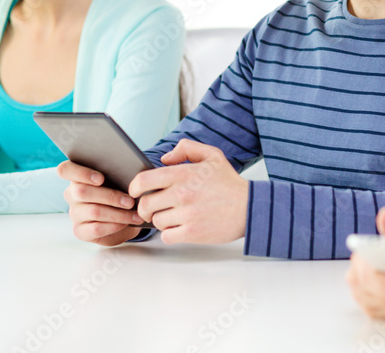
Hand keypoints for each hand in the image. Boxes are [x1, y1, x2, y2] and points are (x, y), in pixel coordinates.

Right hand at [58, 160, 143, 246]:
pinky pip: (95, 228)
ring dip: (118, 213)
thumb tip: (128, 172)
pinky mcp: (80, 231)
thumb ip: (116, 174)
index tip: (101, 178)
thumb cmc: (120, 193)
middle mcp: (72, 194)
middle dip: (110, 196)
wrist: (124, 221)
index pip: (65, 170)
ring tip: (134, 215)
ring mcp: (74, 213)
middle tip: (130, 201)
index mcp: (77, 176)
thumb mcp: (118, 181)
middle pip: (82, 192)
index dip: (80, 173)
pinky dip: (114, 225)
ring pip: (93, 211)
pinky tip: (125, 223)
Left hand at [129, 139, 247, 244]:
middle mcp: (182, 194)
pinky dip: (170, 234)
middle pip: (146, 204)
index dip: (134, 187)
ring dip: (162, 220)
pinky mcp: (192, 233)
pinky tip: (180, 227)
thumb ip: (186, 149)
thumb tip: (164, 159)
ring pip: (156, 221)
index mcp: (183, 174)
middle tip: (154, 207)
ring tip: (175, 216)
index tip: (135, 192)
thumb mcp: (212, 155)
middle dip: (146, 206)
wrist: (250, 207)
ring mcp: (187, 215)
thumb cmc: (229, 183)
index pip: (144, 180)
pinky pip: (167, 236)